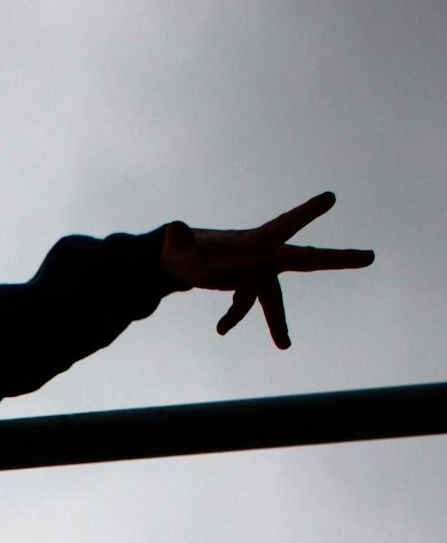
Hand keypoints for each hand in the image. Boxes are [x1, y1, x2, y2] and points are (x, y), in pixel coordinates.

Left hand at [160, 192, 372, 348]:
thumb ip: (178, 241)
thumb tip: (174, 230)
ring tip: (284, 345)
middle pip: (304, 259)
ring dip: (278, 321)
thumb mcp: (176, 249)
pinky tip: (220, 329)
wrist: (173, 258)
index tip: (331, 197)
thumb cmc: (178, 249)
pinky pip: (247, 304)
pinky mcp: (246, 282)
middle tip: (370, 257)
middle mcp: (261, 255)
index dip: (306, 214)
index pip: (283, 226)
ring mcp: (256, 270)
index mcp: (252, 242)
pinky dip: (234, 317)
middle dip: (337, 259)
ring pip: (274, 297)